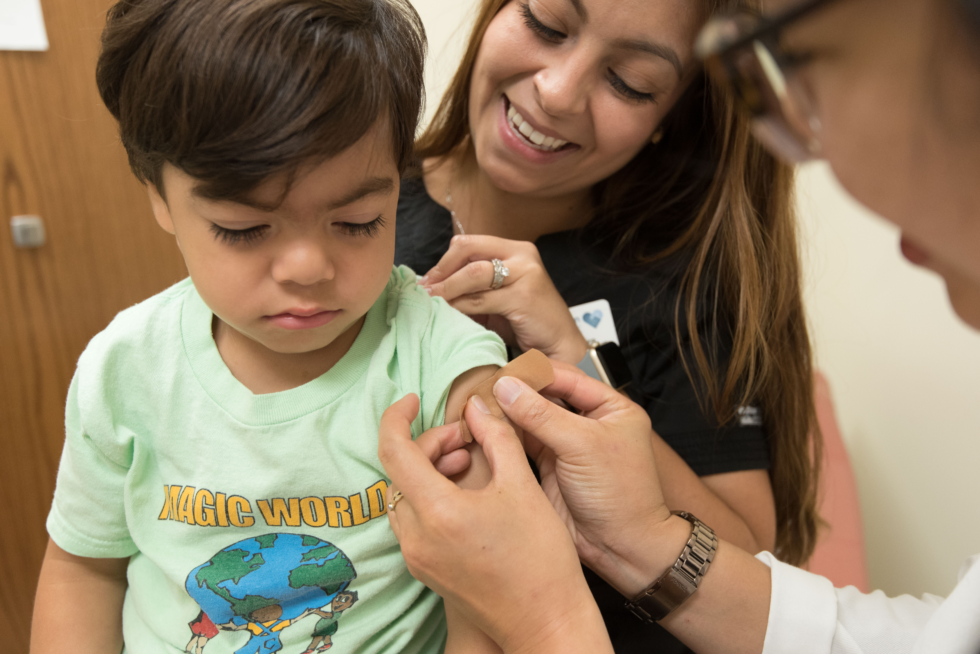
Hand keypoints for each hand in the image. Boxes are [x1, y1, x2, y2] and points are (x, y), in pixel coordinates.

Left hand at [378, 394, 610, 652]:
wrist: (546, 621)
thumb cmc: (541, 558)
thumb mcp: (522, 485)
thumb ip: (495, 436)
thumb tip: (476, 406)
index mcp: (437, 512)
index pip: (393, 450)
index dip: (396, 417)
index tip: (412, 400)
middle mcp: (416, 537)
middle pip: (400, 472)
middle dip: (429, 444)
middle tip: (467, 439)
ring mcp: (417, 557)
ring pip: (404, 496)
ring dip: (429, 470)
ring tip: (469, 462)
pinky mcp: (425, 570)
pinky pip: (413, 520)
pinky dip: (430, 496)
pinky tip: (465, 493)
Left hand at [420, 235, 587, 363]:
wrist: (559, 344)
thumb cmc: (526, 322)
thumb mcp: (497, 297)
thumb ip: (473, 287)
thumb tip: (432, 286)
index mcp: (515, 249)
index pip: (469, 243)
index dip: (444, 261)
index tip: (427, 280)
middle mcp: (522, 254)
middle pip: (468, 251)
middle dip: (441, 271)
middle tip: (425, 290)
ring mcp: (526, 273)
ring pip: (473, 274)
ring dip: (447, 289)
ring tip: (431, 302)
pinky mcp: (524, 296)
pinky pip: (481, 299)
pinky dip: (460, 306)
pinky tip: (449, 314)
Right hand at [494, 366, 678, 592]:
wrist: (622, 548)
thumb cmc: (621, 496)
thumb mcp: (582, 446)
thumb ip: (542, 415)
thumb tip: (506, 387)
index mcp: (611, 407)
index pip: (567, 378)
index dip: (534, 374)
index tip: (502, 372)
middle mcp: (589, 422)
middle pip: (546, 396)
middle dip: (516, 393)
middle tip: (484, 388)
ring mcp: (568, 444)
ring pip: (531, 419)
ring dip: (507, 414)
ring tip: (478, 405)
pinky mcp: (549, 466)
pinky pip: (523, 443)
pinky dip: (504, 435)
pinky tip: (484, 427)